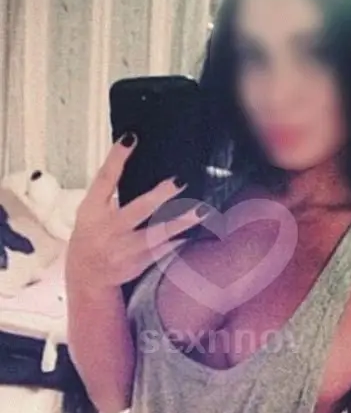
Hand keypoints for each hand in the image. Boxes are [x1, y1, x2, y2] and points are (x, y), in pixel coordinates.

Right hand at [66, 132, 206, 290]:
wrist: (87, 275)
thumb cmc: (92, 233)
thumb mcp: (91, 210)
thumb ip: (109, 189)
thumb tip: (133, 156)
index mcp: (92, 209)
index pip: (104, 179)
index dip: (116, 158)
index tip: (132, 137)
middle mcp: (109, 228)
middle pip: (137, 210)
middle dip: (159, 196)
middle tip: (179, 181)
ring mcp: (124, 248)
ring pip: (156, 234)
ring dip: (180, 223)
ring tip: (202, 211)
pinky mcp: (138, 263)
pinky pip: (163, 251)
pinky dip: (180, 241)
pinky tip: (197, 233)